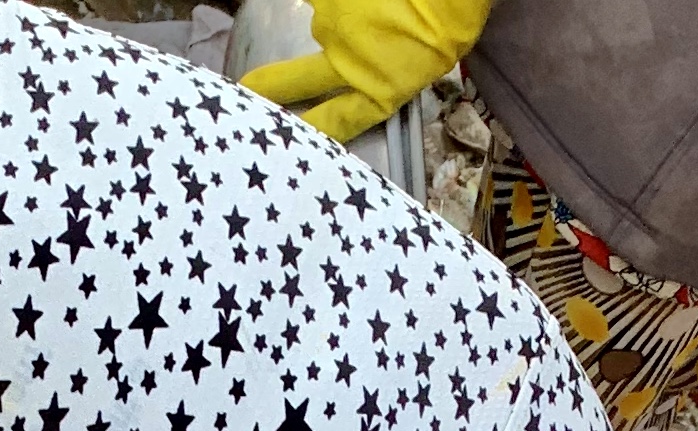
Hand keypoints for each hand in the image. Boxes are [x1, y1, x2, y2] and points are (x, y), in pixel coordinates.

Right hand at [238, 0, 489, 140]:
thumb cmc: (454, 17)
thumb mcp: (429, 60)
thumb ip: (394, 71)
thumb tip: (373, 63)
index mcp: (378, 91)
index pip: (334, 124)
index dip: (308, 136)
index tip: (281, 149)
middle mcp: (345, 63)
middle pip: (294, 82)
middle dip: (266, 89)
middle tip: (244, 91)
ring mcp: (331, 24)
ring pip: (325, 21)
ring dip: (341, 13)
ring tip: (372, 3)